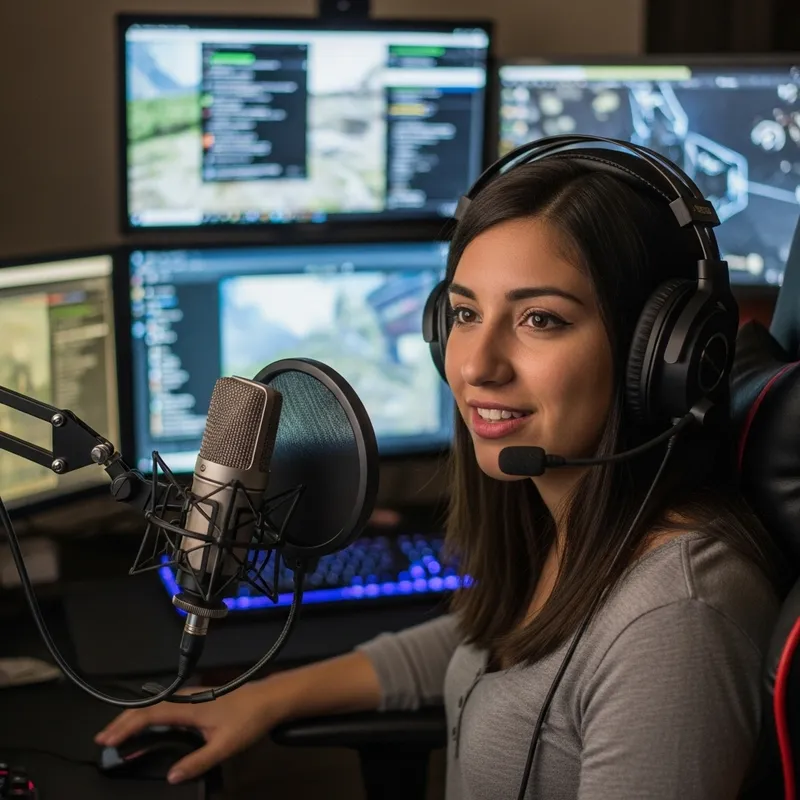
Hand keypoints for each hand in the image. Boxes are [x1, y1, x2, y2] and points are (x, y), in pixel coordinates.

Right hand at [94, 679, 281, 783]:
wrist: (270, 699)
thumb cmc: (249, 719)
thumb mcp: (224, 746)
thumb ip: (197, 761)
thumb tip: (171, 775)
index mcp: (188, 708)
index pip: (149, 715)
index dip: (126, 727)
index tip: (107, 740)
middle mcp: (187, 699)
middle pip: (147, 707)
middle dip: (123, 721)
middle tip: (103, 738)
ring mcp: (193, 697)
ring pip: (156, 705)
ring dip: (135, 717)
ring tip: (120, 733)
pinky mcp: (199, 700)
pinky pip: (166, 706)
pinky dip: (150, 715)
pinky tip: (149, 726)